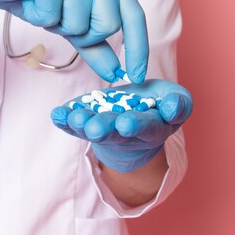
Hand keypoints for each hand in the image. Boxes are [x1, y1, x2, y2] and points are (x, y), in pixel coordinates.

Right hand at [0, 0, 148, 82]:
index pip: (133, 14)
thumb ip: (94, 44)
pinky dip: (37, 16)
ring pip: (78, 24)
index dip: (138, 47)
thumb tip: (116, 70)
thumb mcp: (67, 21)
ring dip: (55, 24)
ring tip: (41, 3)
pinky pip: (51, 16)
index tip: (138, 75)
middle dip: (81, 33)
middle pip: (107, 25)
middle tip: (58, 17)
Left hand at [50, 79, 192, 172]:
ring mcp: (104, 131)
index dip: (137, 125)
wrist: (135, 120)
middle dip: (105, 129)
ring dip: (81, 125)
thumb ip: (178, 104)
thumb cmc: (158, 106)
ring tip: (74, 119)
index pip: (147, 128)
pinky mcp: (85, 125)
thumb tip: (171, 108)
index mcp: (153, 127)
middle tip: (95, 127)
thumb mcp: (175, 101)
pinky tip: (57, 115)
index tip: (126, 123)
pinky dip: (64, 120)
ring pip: (92, 130)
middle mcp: (126, 134)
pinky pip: (73, 125)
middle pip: (115, 133)